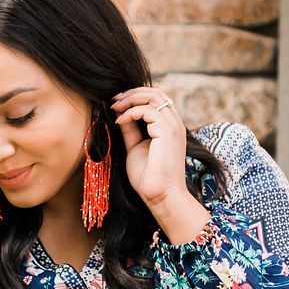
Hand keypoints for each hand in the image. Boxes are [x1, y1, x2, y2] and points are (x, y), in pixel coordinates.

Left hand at [109, 86, 188, 207]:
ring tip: (115, 107)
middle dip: (133, 93)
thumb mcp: (136, 148)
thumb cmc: (149, 177)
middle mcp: (174, 123)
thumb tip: (121, 117)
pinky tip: (120, 121)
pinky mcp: (167, 131)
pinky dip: (131, 112)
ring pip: (153, 97)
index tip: (117, 103)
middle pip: (156, 93)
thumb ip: (131, 131)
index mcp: (169, 127)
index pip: (157, 100)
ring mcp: (173, 126)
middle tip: (114, 100)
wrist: (160, 195)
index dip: (136, 96)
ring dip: (131, 99)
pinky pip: (148, 111)